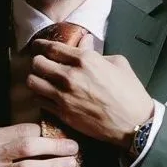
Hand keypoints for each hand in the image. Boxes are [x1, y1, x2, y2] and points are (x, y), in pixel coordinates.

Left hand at [27, 42, 155, 148]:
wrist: (134, 124)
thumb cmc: (130, 92)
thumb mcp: (118, 63)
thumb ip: (96, 51)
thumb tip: (83, 42)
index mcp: (85, 59)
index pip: (52, 48)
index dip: (41, 45)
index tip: (37, 45)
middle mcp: (70, 76)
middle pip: (38, 63)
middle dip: (38, 62)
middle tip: (41, 64)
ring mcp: (64, 96)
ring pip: (33, 82)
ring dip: (35, 79)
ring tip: (41, 80)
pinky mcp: (63, 113)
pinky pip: (40, 101)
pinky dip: (40, 96)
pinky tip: (46, 95)